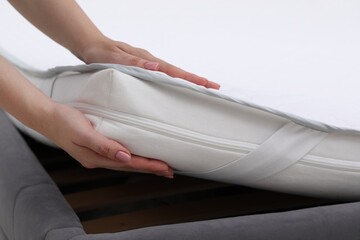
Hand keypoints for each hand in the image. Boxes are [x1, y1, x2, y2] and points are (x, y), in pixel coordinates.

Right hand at [44, 103, 173, 177]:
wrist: (47, 117)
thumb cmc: (64, 122)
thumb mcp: (83, 132)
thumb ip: (104, 145)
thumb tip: (125, 157)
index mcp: (96, 158)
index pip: (129, 164)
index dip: (148, 166)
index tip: (165, 167)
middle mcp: (98, 159)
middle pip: (130, 166)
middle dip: (150, 168)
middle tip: (169, 170)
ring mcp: (96, 155)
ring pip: (125, 162)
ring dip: (142, 164)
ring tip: (158, 166)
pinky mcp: (96, 147)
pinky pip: (118, 155)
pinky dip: (131, 157)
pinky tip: (136, 155)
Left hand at [79, 37, 219, 88]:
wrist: (90, 45)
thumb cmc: (99, 53)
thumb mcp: (112, 59)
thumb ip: (132, 63)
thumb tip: (156, 68)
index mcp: (146, 60)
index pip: (174, 71)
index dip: (191, 79)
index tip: (208, 85)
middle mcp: (150, 62)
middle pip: (178, 73)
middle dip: (196, 81)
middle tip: (213, 89)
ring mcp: (148, 65)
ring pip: (172, 75)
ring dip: (187, 82)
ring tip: (201, 91)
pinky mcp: (143, 68)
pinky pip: (163, 77)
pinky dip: (174, 82)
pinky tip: (176, 89)